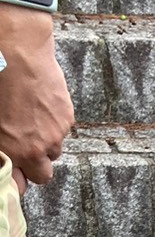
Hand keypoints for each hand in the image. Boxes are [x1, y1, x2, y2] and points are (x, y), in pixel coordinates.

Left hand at [0, 5, 73, 192]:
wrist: (17, 51)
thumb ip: (0, 142)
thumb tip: (3, 150)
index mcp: (12, 150)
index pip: (19, 185)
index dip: (16, 180)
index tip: (13, 173)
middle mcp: (36, 148)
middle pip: (43, 176)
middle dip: (34, 166)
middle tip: (25, 151)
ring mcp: (54, 133)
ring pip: (54, 151)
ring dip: (45, 143)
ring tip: (31, 120)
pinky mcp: (66, 117)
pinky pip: (62, 129)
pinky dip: (53, 123)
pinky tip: (40, 105)